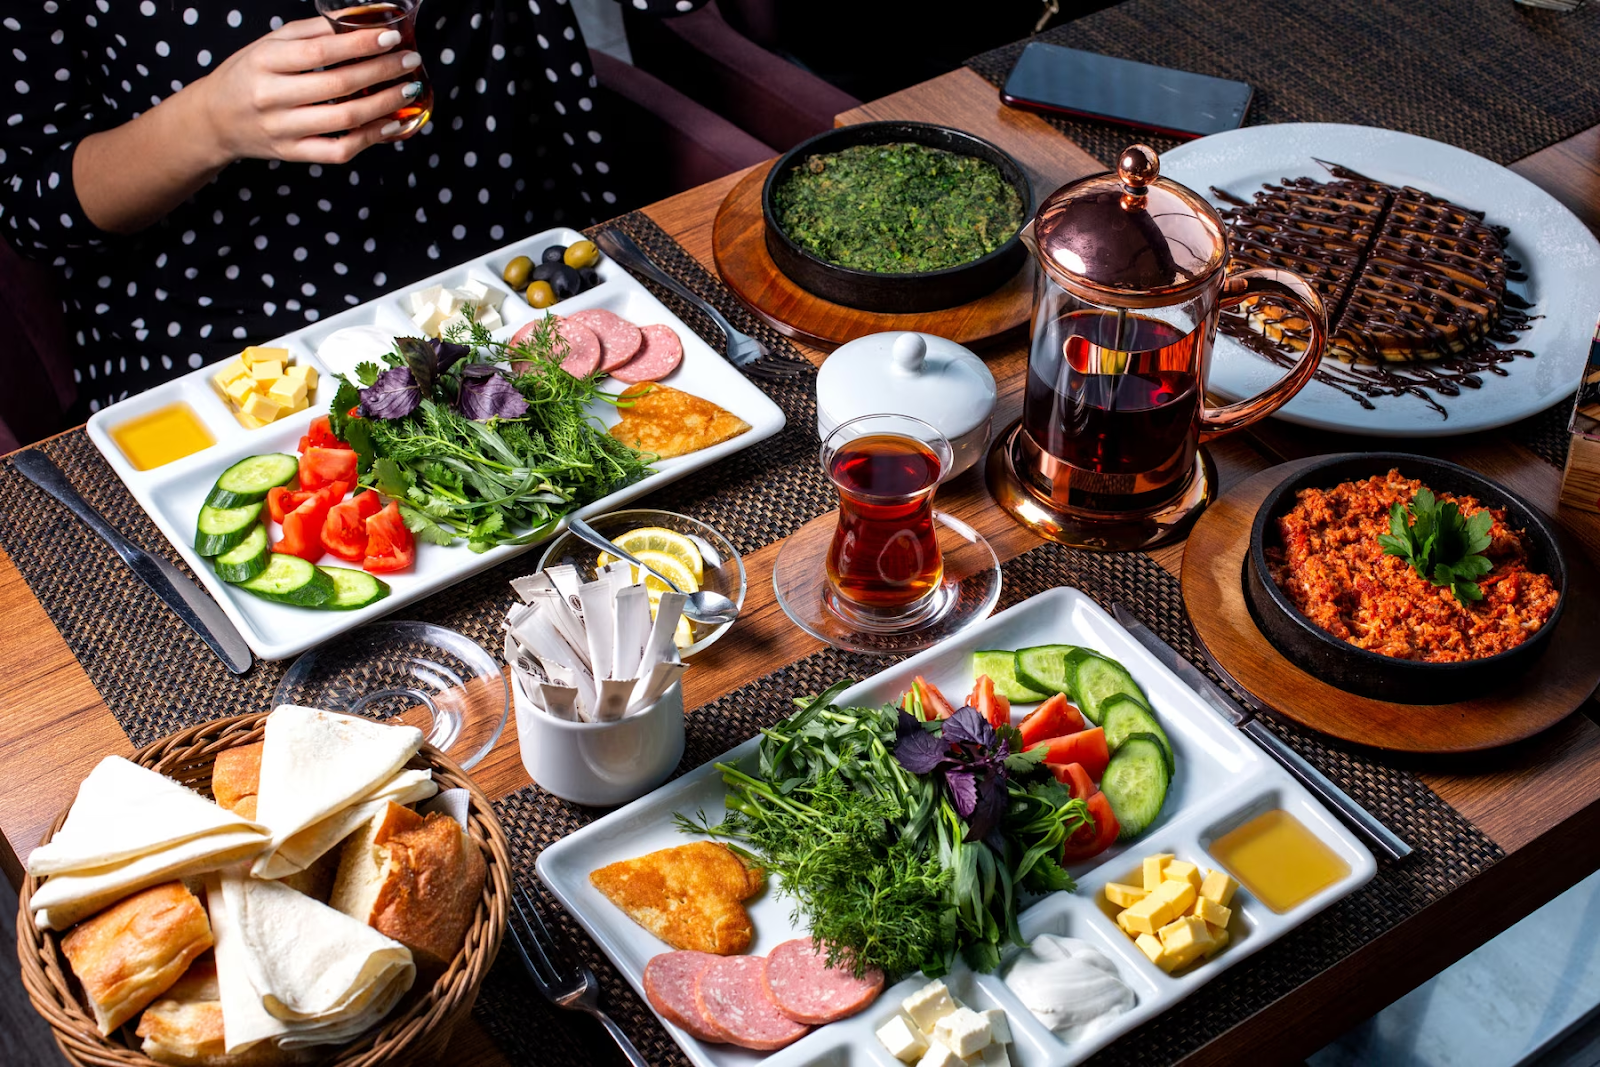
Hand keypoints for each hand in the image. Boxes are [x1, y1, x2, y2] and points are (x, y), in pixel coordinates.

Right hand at [192, 16, 424, 166]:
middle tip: (410, 60)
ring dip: (385, 103)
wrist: (215, 119)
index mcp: (265, 61)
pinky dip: (371, 138)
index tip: (391, 37)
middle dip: (382, 71)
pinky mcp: (293, 153)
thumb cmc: (249, 74)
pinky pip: (339, 150)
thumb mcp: (270, 44)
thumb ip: (313, 31)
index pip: (320, 51)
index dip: (359, 44)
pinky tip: (392, 124)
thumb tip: (360, 18)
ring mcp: (283, 129)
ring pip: (344, 119)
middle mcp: (272, 96)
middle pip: (338, 85)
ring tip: (409, 89)